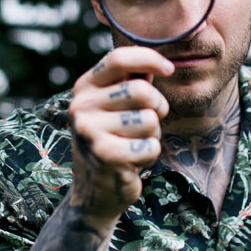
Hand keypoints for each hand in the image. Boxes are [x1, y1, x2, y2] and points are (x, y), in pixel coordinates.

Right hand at [68, 47, 172, 227]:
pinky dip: (150, 155)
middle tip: (149, 123)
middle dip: (157, 107)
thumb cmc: (113, 141)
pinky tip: (133, 161)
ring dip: (152, 135)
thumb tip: (159, 61)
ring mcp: (89, 131)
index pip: (118, 58)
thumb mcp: (116, 107)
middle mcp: (81, 106)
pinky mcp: (104, 155)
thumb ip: (132, 81)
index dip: (150, 58)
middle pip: (142, 91)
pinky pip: (150, 146)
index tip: (169, 70)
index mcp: (84, 88)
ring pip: (149, 120)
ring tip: (135, 144)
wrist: (94, 192)